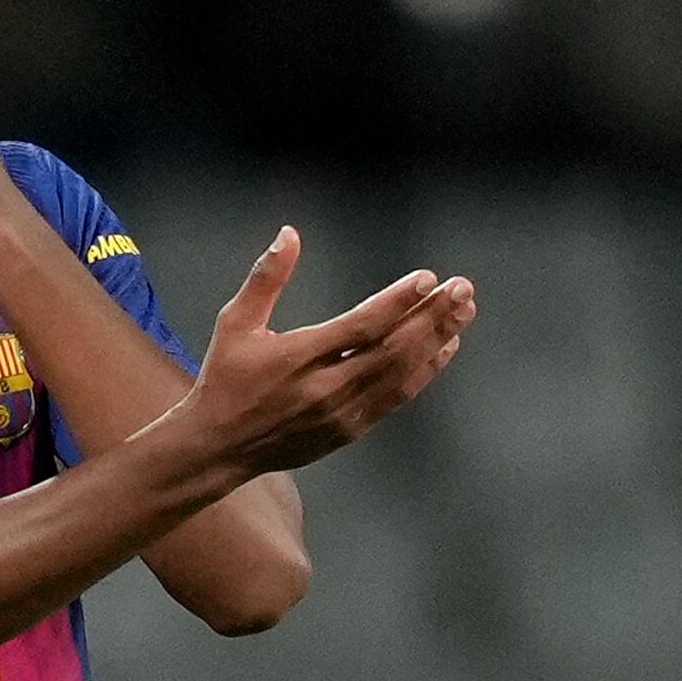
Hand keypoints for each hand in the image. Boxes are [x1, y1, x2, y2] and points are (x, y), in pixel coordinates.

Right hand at [174, 226, 477, 476]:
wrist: (218, 446)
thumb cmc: (226, 379)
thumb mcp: (234, 323)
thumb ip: (266, 278)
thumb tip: (290, 234)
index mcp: (297, 357)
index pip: (361, 325)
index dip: (398, 301)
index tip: (428, 279)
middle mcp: (325, 387)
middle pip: (392, 349)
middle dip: (431, 316)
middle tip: (462, 289)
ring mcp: (342, 413)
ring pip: (402, 374)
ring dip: (436, 341)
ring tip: (463, 312)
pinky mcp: (351, 430)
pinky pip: (397, 398)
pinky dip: (425, 372)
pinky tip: (443, 348)